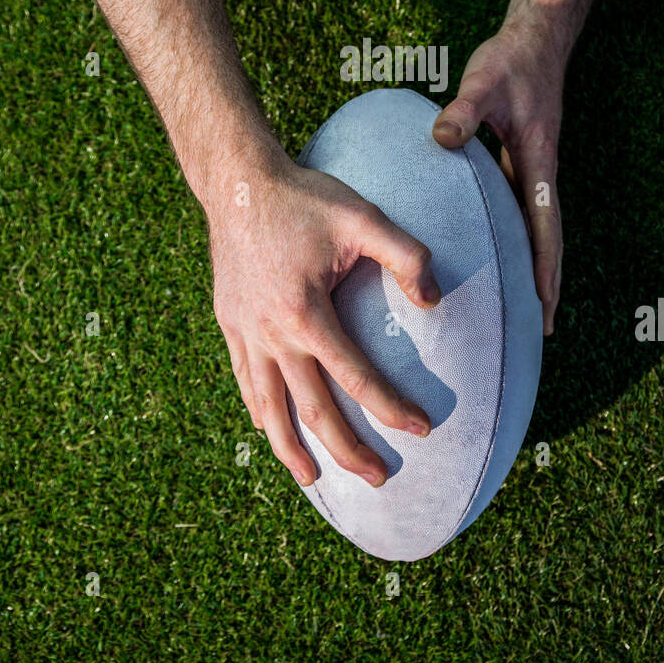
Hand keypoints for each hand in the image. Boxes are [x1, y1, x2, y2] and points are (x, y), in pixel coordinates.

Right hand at [207, 155, 440, 486]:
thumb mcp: (363, 217)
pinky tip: (273, 431)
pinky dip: (261, 414)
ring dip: (292, 450)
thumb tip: (434, 301)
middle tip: (380, 478)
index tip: (423, 428)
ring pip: (269, 409)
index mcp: (306, 313)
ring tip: (315, 480)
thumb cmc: (306, 198)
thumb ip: (407, 256)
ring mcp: (245, 332)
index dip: (391, 408)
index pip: (356, 377)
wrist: (239, 183)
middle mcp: (271, 333)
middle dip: (348, 450)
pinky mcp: (229, 324)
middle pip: (313, 409)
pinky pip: (245, 382)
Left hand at [432, 20, 563, 333]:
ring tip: (524, 307)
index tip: (545, 306)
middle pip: (548, 241)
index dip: (546, 268)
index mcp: (537, 162)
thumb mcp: (484, 81)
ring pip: (536, 229)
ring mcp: (532, 169)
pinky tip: (498, 253)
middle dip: (547, 284)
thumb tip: (442, 139)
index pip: (546, 226)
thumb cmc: (511, 60)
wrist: (536, 39)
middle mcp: (540, 173)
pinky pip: (521, 210)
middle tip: (542, 329)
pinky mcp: (521, 160)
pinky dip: (517, 238)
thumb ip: (464, 110)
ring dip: (534, 266)